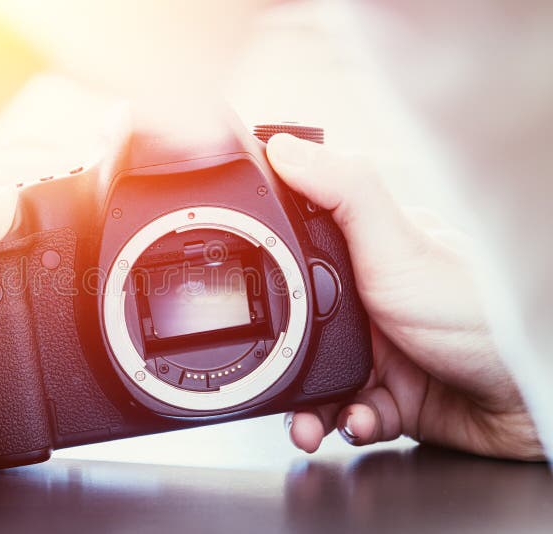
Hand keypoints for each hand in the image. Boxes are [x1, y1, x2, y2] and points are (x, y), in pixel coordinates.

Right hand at [266, 134, 543, 460]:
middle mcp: (372, 300)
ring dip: (305, 404)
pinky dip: (346, 421)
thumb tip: (284, 148)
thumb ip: (343, 190)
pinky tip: (359, 419)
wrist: (530, 397)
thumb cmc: (478, 313)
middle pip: (298, 324)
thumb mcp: (398, 244)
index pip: (298, 252)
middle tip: (272, 371)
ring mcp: (383, 349)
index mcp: (369, 255)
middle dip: (280, 354)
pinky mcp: (393, 394)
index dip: (266, 270)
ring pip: (316, 377)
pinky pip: (348, 412)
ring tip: (308, 419)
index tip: (245, 287)